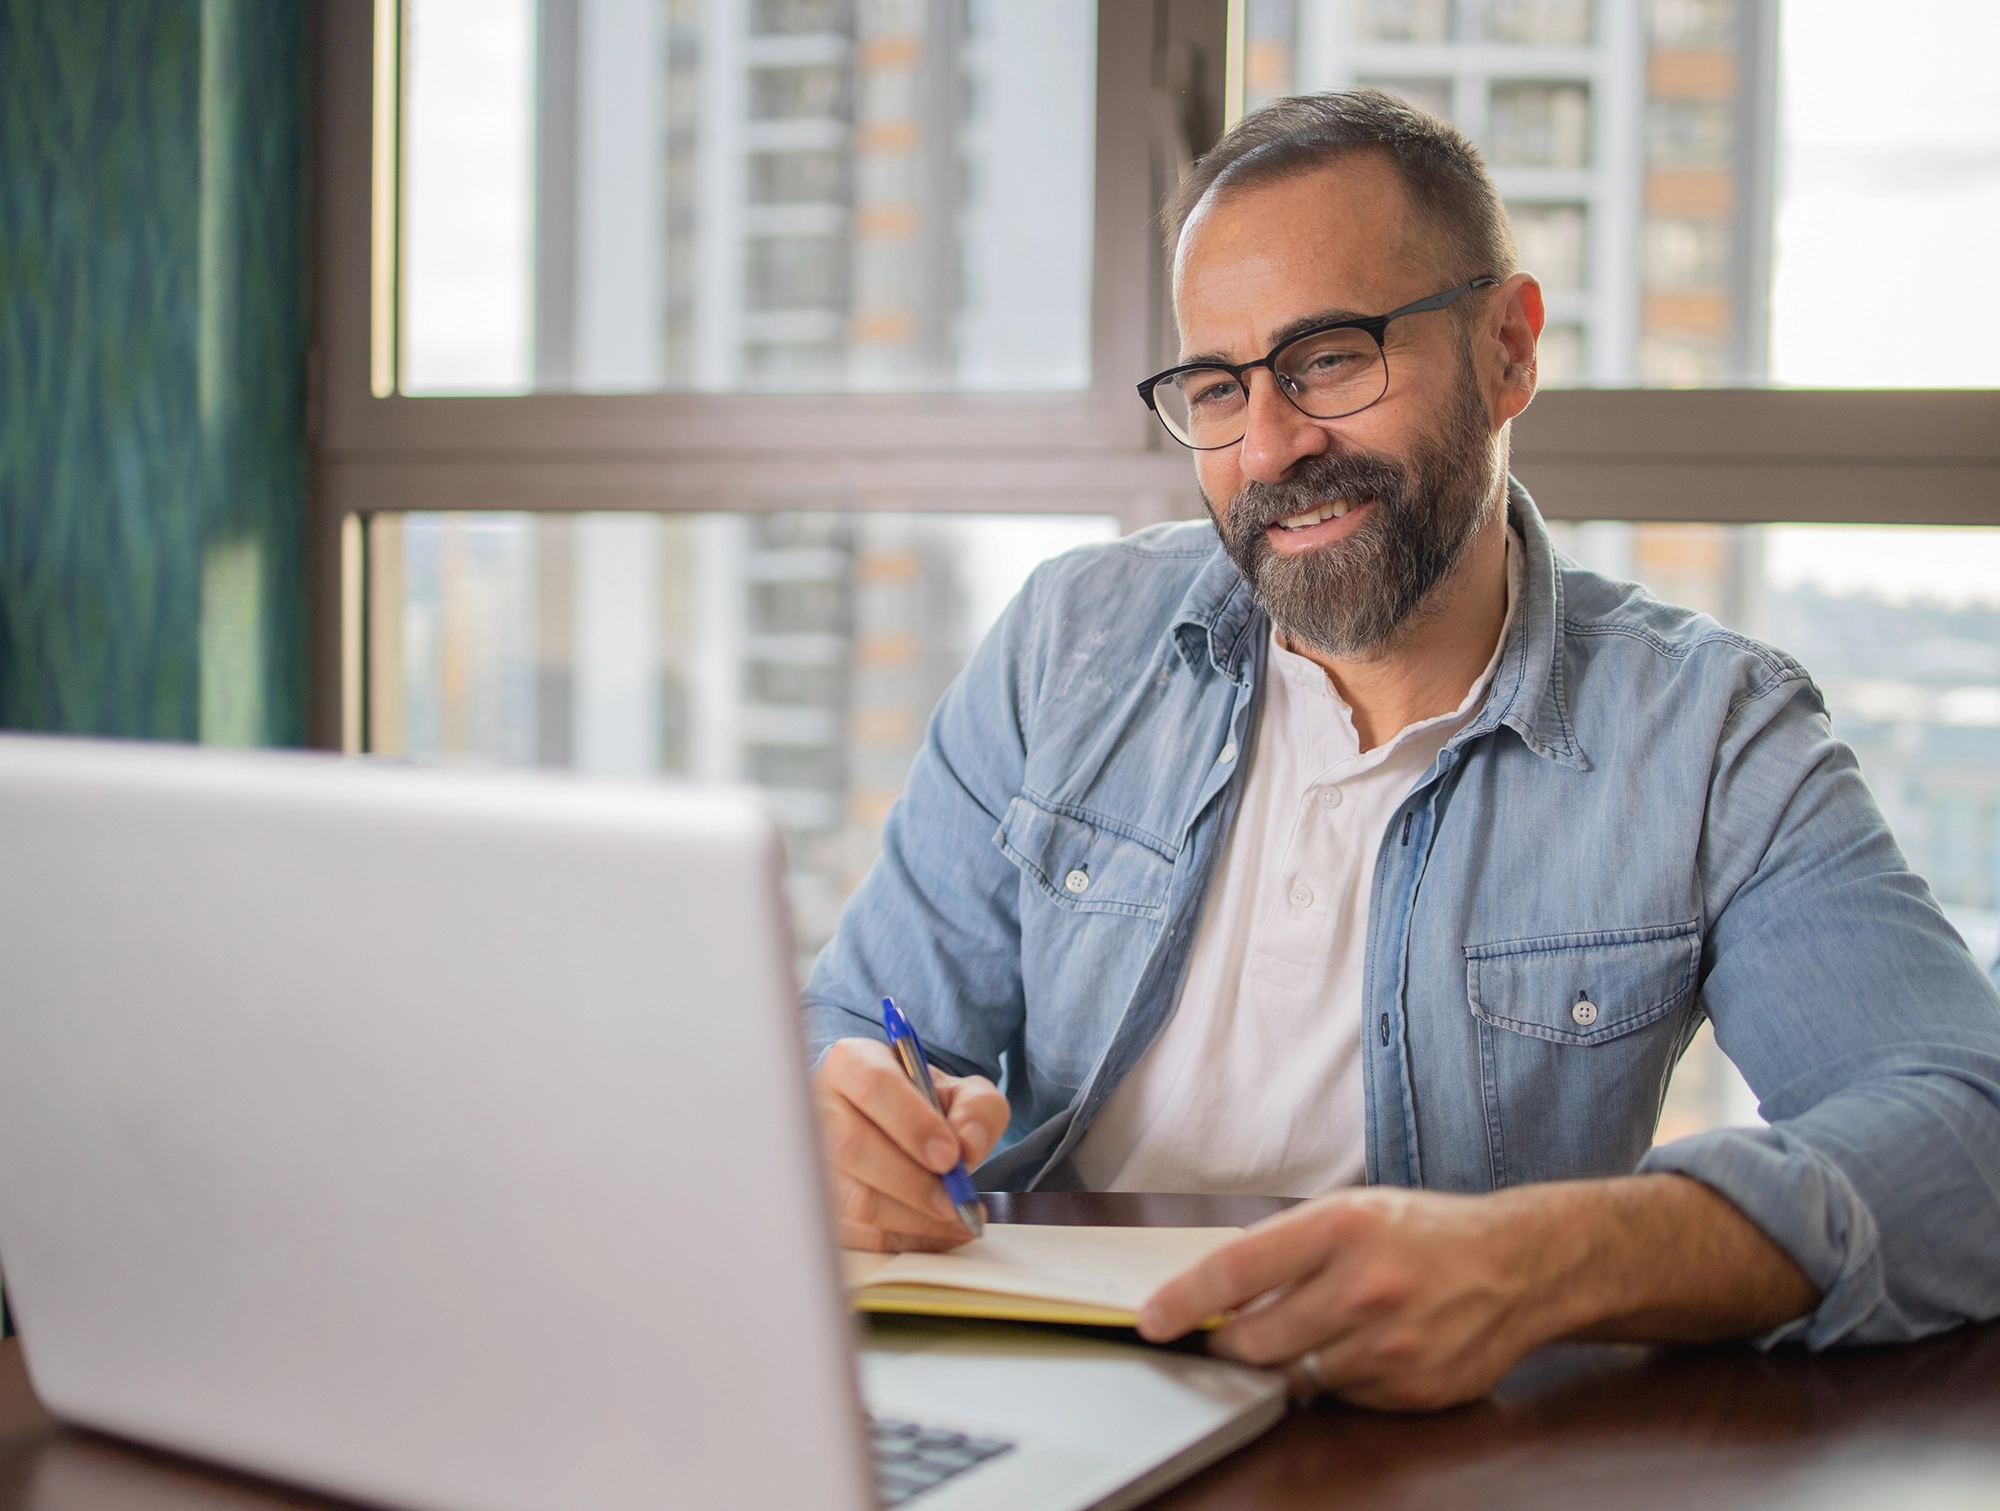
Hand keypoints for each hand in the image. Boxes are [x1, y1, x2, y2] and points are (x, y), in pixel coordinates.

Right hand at [814, 1036, 1008, 1252]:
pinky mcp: (821, 1206)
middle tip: (956, 1199)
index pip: (872, 1086)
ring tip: (957, 1215)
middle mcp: (820, 1108)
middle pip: (853, 1147)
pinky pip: (860, 1234)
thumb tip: (968, 1144)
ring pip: (853, 1198)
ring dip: (913, 1217)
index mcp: (852, 1064)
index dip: (912, 1122)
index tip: (950, 1155)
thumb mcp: (962, 1092)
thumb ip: (977, 1108)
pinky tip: (941, 1232)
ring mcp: (812, 1161)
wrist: (899, 1128)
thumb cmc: (924, 1106)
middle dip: (912, 1181)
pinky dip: (908, 1239)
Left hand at [1138, 1188, 1553, 1410]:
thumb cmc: (1424, 1232)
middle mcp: (1365, 1287)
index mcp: (1342, 1227)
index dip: (1184, 1301)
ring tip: (1318, 1328)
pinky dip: (1335, 1379)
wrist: (1520, 1265)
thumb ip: (1286, 1247)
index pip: (1236, 1271)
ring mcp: (1392, 1345)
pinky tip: (1362, 1348)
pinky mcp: (1413, 1390)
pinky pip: (1341, 1398)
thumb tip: (1214, 1289)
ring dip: (1287, 1360)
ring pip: (1294, 1376)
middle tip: (1228, 1335)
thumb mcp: (1352, 1211)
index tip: (1152, 1322)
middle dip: (1229, 1344)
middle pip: (1255, 1340)